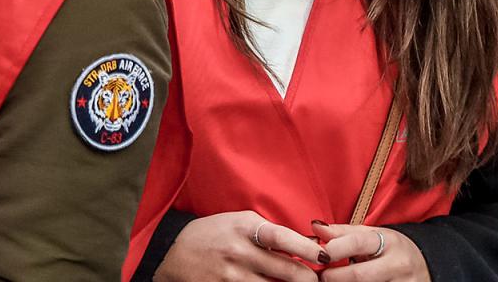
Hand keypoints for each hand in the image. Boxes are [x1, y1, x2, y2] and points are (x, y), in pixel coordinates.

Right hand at [156, 211, 325, 281]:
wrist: (174, 257)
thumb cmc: (214, 234)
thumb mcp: (239, 221)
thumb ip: (268, 231)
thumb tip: (303, 244)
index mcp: (245, 228)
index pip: (281, 237)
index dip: (305, 247)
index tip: (323, 256)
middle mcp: (239, 253)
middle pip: (285, 270)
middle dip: (307, 278)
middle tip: (317, 279)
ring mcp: (231, 278)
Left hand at [313, 221, 428, 280]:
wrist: (427, 266)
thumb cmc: (392, 249)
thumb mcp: (373, 235)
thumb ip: (344, 232)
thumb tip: (315, 226)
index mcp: (389, 242)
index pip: (357, 243)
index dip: (334, 249)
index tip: (319, 254)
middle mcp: (397, 265)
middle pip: (359, 275)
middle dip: (334, 277)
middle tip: (320, 276)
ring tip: (334, 280)